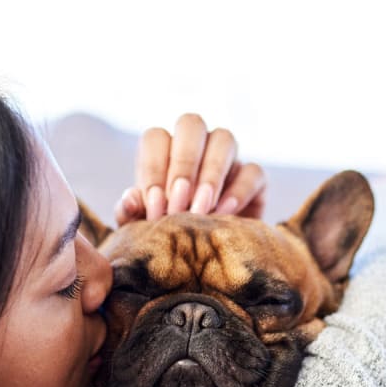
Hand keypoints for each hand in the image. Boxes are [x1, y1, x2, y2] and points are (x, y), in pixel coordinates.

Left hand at [115, 113, 265, 224]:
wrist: (206, 262)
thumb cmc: (167, 239)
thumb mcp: (142, 230)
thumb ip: (130, 214)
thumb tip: (131, 199)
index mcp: (164, 152)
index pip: (156, 139)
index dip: (153, 169)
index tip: (154, 206)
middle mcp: (197, 147)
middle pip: (191, 124)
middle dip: (183, 163)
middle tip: (178, 203)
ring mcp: (228, 159)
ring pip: (224, 139)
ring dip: (210, 174)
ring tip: (200, 210)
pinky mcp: (255, 180)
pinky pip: (253, 171)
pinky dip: (238, 191)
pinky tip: (223, 213)